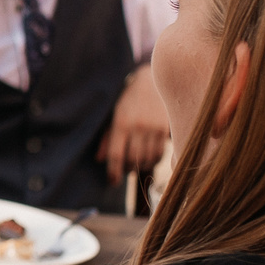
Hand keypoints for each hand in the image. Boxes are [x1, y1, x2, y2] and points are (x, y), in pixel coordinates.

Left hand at [100, 66, 169, 182]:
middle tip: (124, 170)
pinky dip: (153, 161)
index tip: (112, 182)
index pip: (116, 155)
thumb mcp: (114, 115)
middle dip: (126, 169)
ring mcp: (153, 128)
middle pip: (132, 160)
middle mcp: (138, 126)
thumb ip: (107, 137)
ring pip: (147, 159)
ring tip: (135, 164)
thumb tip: (99, 160)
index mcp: (121, 122)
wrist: (152, 82)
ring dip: (140, 167)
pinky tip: (148, 159)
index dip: (113, 172)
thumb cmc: (128, 100)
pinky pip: (160, 154)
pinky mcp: (165, 129)